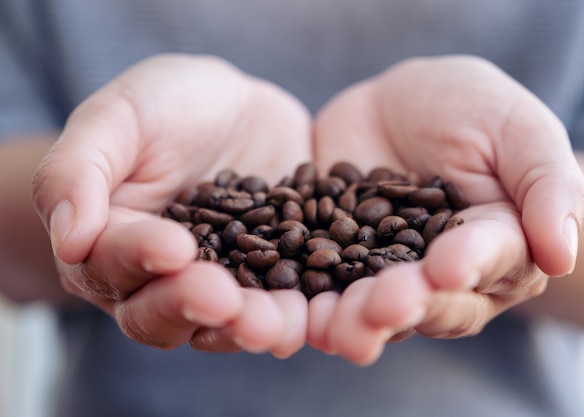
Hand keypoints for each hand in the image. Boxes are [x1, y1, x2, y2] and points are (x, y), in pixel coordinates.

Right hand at [32, 54, 311, 357]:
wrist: (232, 108)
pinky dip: (298, 312)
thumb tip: (69, 240)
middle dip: (193, 307)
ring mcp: (221, 283)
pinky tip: (316, 312)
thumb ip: (78, 171)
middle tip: (224, 299)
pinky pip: (282, 303)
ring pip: (225, 321)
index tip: (173, 247)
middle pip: (164, 311)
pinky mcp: (271, 279)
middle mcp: (161, 279)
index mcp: (111, 243)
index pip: (113, 264)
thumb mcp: (117, 117)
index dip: (139, 259)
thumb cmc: (164, 105)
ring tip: (273, 325)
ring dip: (248, 327)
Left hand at [308, 55, 583, 364]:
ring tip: (335, 327)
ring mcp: (387, 273)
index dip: (469, 266)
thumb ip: (546, 184)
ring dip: (356, 320)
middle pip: (432, 301)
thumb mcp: (515, 127)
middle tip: (384, 308)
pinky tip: (296, 311)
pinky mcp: (337, 263)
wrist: (397, 105)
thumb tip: (563, 255)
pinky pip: (325, 286)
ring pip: (376, 307)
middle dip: (408, 305)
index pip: (490, 260)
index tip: (447, 268)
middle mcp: (444, 274)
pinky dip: (311, 301)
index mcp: (498, 245)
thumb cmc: (469, 108)